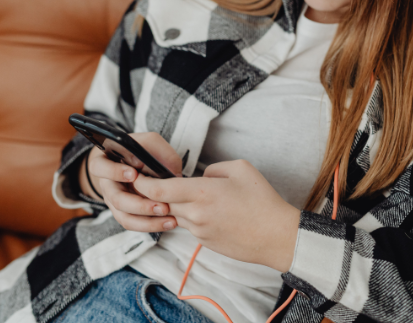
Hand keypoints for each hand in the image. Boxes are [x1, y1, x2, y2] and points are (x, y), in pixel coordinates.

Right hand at [79, 133, 182, 232]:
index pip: (99, 167)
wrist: (141, 165)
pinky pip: (134, 224)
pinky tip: (169, 222)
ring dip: (147, 220)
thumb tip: (164, 170)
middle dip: (139, 204)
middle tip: (161, 206)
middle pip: (115, 198)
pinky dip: (151, 225)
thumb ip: (157, 151)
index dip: (114, 172)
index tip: (133, 174)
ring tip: (169, 218)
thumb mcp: (150, 143)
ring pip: (124, 216)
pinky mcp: (124, 213)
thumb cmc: (144, 151)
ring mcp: (114, 201)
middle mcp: (107, 184)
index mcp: (105, 162)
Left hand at [133, 160, 301, 272]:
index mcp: (201, 192)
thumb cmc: (262, 201)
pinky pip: (191, 227)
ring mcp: (199, 231)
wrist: (277, 237)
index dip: (143, 183)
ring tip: (196, 198)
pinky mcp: (206, 243)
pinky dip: (193, 217)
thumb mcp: (240, 169)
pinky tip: (213, 213)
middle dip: (155, 195)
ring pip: (176, 215)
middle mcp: (195, 214)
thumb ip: (213, 169)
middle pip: (162, 204)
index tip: (136, 176)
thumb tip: (201, 177)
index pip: (158, 190)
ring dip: (178, 206)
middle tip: (155, 182)